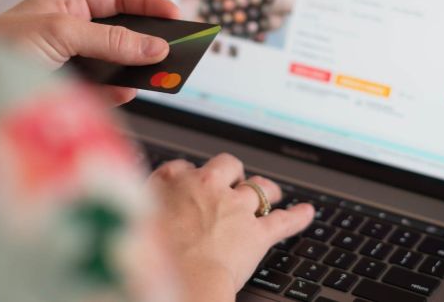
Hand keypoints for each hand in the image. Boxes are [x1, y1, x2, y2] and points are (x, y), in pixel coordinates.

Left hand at [0, 0, 179, 104]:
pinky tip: (128, 92)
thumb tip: (155, 46)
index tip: (176, 14)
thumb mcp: (61, 32)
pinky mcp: (72, 91)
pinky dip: (119, 92)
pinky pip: (105, 90)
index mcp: (69, 3)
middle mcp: (74, 31)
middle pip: (124, 32)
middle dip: (149, 40)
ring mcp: (74, 62)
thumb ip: (111, 40)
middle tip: (175, 49)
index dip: (149, 3)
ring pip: (118, 63)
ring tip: (161, 74)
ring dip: (138, 69)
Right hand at [149, 153, 313, 301]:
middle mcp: (207, 187)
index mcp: (173, 183)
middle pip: (226, 165)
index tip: (191, 182)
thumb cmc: (150, 257)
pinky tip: (307, 212)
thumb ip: (148, 207)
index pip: (183, 168)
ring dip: (267, 190)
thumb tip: (149, 207)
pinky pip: (284, 220)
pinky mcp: (256, 233)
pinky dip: (298, 216)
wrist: (179, 278)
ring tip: (272, 193)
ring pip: (259, 187)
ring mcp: (235, 208)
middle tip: (234, 182)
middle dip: (233, 173)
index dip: (190, 176)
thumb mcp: (136, 221)